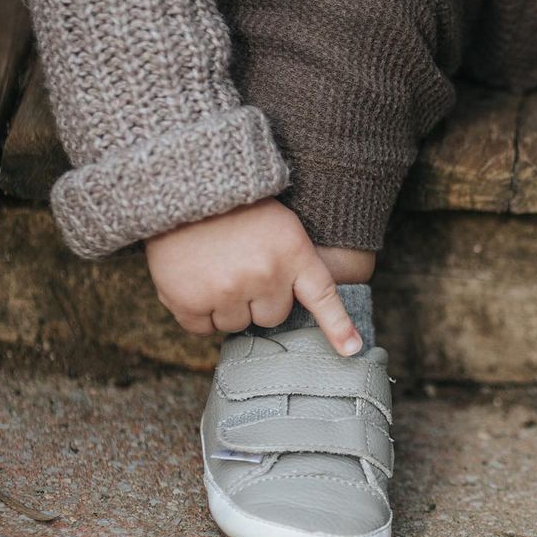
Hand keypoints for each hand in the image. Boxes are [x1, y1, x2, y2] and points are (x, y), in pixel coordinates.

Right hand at [145, 198, 361, 353]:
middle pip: (271, 317)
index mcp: (293, 253)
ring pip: (235, 325)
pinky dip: (197, 313)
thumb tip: (292, 310)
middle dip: (258, 299)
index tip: (351, 349)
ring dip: (227, 306)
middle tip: (241, 267)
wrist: (185, 186)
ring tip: (216, 269)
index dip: (338, 327)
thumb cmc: (237, 207)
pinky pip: (201, 328)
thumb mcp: (282, 226)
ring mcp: (226, 290)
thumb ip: (294, 264)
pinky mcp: (189, 299)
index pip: (322, 297)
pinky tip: (194, 281)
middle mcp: (264, 275)